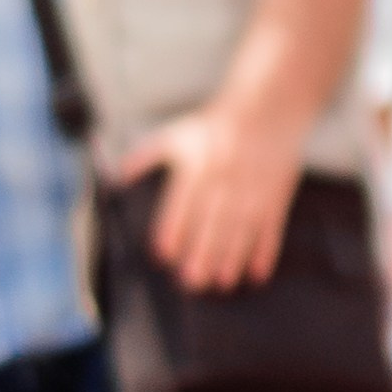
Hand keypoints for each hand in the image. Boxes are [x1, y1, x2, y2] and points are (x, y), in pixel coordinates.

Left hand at [118, 94, 306, 290]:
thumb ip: (145, 157)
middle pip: (211, 222)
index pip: (181, 204)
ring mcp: (252, 188)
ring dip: (231, 258)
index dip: (172, 229)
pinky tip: (257, 274)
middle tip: (191, 282)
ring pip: (240, 229)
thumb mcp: (176, 135)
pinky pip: (271, 227)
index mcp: (198, 167)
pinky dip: (265, 251)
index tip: (163, 256)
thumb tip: (116, 178)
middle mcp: (224, 179)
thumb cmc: (213, 126)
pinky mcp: (275, 195)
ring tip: (221, 283)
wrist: (266, 108)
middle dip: (201, 253)